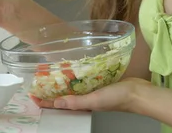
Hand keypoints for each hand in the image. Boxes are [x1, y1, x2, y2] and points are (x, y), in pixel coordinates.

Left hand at [30, 77, 148, 113]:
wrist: (139, 92)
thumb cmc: (117, 98)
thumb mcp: (95, 100)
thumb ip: (76, 102)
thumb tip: (56, 103)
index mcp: (82, 105)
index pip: (59, 104)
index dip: (45, 101)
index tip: (32, 94)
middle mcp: (85, 99)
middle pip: (63, 96)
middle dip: (51, 90)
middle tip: (39, 79)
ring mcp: (92, 90)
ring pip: (73, 87)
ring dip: (62, 82)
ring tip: (51, 71)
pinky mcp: (100, 82)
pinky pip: (84, 80)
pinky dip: (76, 75)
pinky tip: (73, 67)